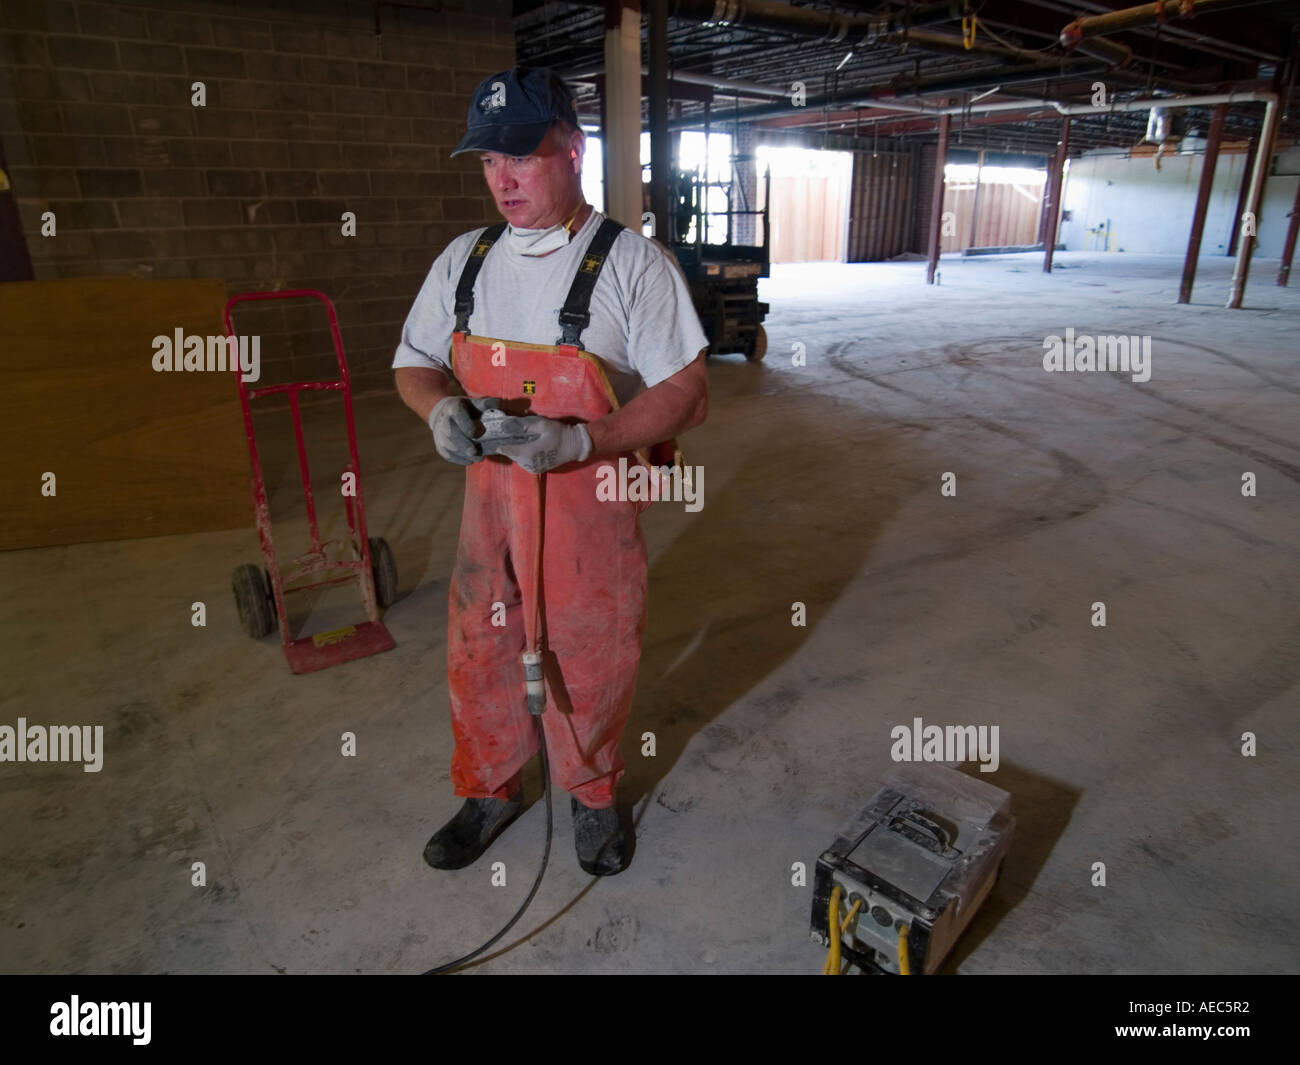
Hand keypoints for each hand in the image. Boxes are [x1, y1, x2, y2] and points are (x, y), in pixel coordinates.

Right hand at [427, 395, 500, 465]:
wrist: (444, 414)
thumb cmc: (466, 409)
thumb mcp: (475, 403)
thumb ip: (486, 405)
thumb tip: (498, 404)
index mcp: (453, 407)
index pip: (456, 413)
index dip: (465, 424)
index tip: (474, 434)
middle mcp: (443, 420)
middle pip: (451, 433)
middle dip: (464, 444)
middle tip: (475, 452)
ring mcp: (439, 434)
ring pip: (448, 446)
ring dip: (463, 454)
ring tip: (478, 458)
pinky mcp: (440, 446)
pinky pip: (448, 455)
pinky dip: (459, 459)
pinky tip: (470, 460)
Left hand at [477, 411, 591, 473]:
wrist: (575, 446)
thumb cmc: (559, 433)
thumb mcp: (541, 424)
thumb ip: (522, 425)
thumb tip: (504, 424)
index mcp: (527, 453)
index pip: (505, 449)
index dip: (498, 441)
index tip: (492, 434)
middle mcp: (527, 464)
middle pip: (510, 453)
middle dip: (508, 443)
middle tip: (508, 432)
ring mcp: (532, 468)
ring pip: (516, 457)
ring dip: (516, 449)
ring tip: (520, 437)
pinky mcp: (536, 469)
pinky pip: (523, 461)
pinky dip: (522, 453)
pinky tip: (527, 444)